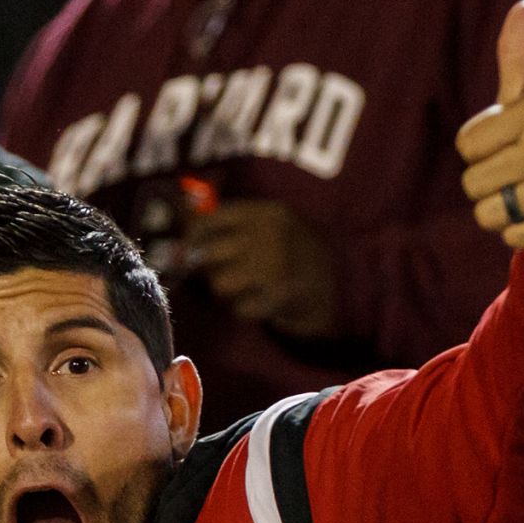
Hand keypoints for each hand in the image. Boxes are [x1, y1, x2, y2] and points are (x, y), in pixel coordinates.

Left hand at [190, 200, 339, 336]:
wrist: (342, 282)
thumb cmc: (295, 250)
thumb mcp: (270, 223)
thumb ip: (231, 221)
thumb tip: (181, 216)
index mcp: (265, 212)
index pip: (208, 220)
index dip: (191, 236)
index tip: (189, 246)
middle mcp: (268, 235)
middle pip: (206, 253)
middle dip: (205, 266)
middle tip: (215, 271)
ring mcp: (275, 266)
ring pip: (219, 284)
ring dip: (226, 290)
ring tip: (244, 286)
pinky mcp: (279, 296)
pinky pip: (239, 309)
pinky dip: (245, 309)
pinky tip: (260, 301)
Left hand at [455, 0, 523, 268]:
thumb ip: (517, 56)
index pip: (466, 144)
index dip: (480, 151)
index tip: (509, 145)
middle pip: (473, 182)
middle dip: (489, 187)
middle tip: (521, 177)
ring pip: (487, 213)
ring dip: (502, 213)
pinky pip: (511, 236)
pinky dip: (520, 234)